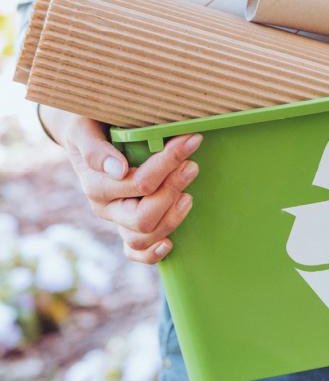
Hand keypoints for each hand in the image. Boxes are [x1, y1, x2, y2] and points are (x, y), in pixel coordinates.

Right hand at [43, 107, 202, 263]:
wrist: (87, 133)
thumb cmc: (91, 126)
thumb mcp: (85, 129)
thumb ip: (95, 149)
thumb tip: (117, 170)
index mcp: (96, 185)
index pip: (139, 183)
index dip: (169, 163)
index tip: (191, 141)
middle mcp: (105, 208)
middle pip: (143, 217)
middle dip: (173, 191)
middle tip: (192, 166)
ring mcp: (117, 221)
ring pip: (143, 237)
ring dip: (172, 218)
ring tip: (188, 195)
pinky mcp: (127, 228)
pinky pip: (135, 253)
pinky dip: (151, 254)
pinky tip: (169, 244)